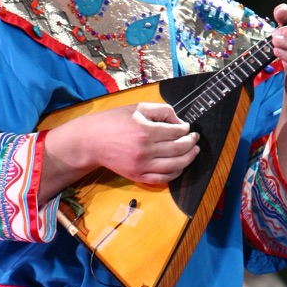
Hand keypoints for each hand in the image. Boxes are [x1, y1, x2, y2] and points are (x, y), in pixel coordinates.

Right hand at [41, 101, 198, 199]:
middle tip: (195, 138)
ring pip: (175, 166)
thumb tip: (179, 122)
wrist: (92, 142)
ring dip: (189, 158)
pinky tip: (181, 166)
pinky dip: (176, 173)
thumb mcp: (137, 108)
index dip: (186, 129)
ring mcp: (142, 166)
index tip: (187, 127)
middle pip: (179, 149)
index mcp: (145, 130)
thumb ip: (161, 110)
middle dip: (191, 143)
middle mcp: (145, 150)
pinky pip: (164, 179)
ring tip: (194, 151)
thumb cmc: (113, 121)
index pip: (176, 131)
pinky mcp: (138, 176)